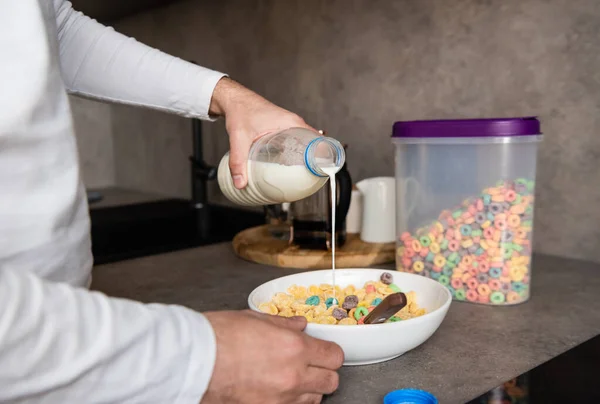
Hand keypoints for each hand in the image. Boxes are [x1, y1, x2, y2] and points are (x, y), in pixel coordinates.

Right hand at [201, 310, 343, 403]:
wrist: (194, 360)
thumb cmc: (218, 336)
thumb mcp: (255, 319)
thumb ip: (283, 324)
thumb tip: (300, 325)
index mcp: (293, 347)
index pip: (334, 356)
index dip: (330, 353)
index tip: (323, 351)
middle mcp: (293, 375)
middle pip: (331, 381)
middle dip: (324, 372)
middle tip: (310, 365)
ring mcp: (280, 398)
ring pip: (314, 399)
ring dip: (308, 389)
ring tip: (290, 378)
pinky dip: (289, 402)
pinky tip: (276, 391)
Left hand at [209, 77, 315, 188]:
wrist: (234, 99)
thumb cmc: (240, 110)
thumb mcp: (239, 138)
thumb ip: (238, 161)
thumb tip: (240, 182)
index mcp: (291, 123)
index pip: (317, 140)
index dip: (324, 155)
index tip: (324, 170)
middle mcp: (293, 123)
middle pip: (313, 144)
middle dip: (315, 161)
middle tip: (311, 178)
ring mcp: (289, 126)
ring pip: (305, 143)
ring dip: (305, 158)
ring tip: (302, 175)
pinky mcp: (282, 129)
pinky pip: (296, 141)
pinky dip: (296, 152)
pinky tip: (289, 165)